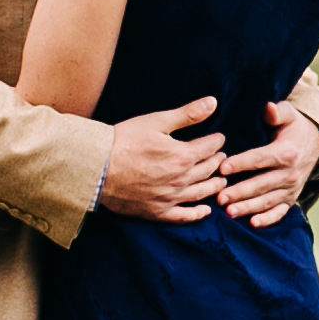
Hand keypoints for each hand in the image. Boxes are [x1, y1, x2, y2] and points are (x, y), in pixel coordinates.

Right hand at [99, 97, 225, 221]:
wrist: (97, 167)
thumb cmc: (124, 140)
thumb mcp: (157, 121)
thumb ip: (187, 114)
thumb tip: (213, 103)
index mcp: (183, 156)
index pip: (210, 147)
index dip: (217, 141)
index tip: (219, 138)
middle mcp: (181, 179)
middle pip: (208, 170)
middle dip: (218, 162)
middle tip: (222, 157)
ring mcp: (170, 198)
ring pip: (201, 193)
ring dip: (214, 186)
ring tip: (221, 181)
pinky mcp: (157, 212)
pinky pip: (184, 216)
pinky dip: (197, 214)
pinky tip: (205, 211)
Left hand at [218, 103, 318, 229]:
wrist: (314, 146)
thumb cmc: (292, 128)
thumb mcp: (288, 115)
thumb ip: (278, 111)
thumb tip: (268, 107)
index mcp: (286, 152)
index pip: (260, 159)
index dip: (241, 163)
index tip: (223, 168)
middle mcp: (289, 174)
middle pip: (261, 184)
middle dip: (240, 192)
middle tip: (220, 197)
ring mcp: (290, 189)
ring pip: (266, 201)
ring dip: (247, 208)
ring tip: (228, 212)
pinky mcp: (290, 200)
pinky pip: (279, 212)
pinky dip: (267, 219)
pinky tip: (252, 224)